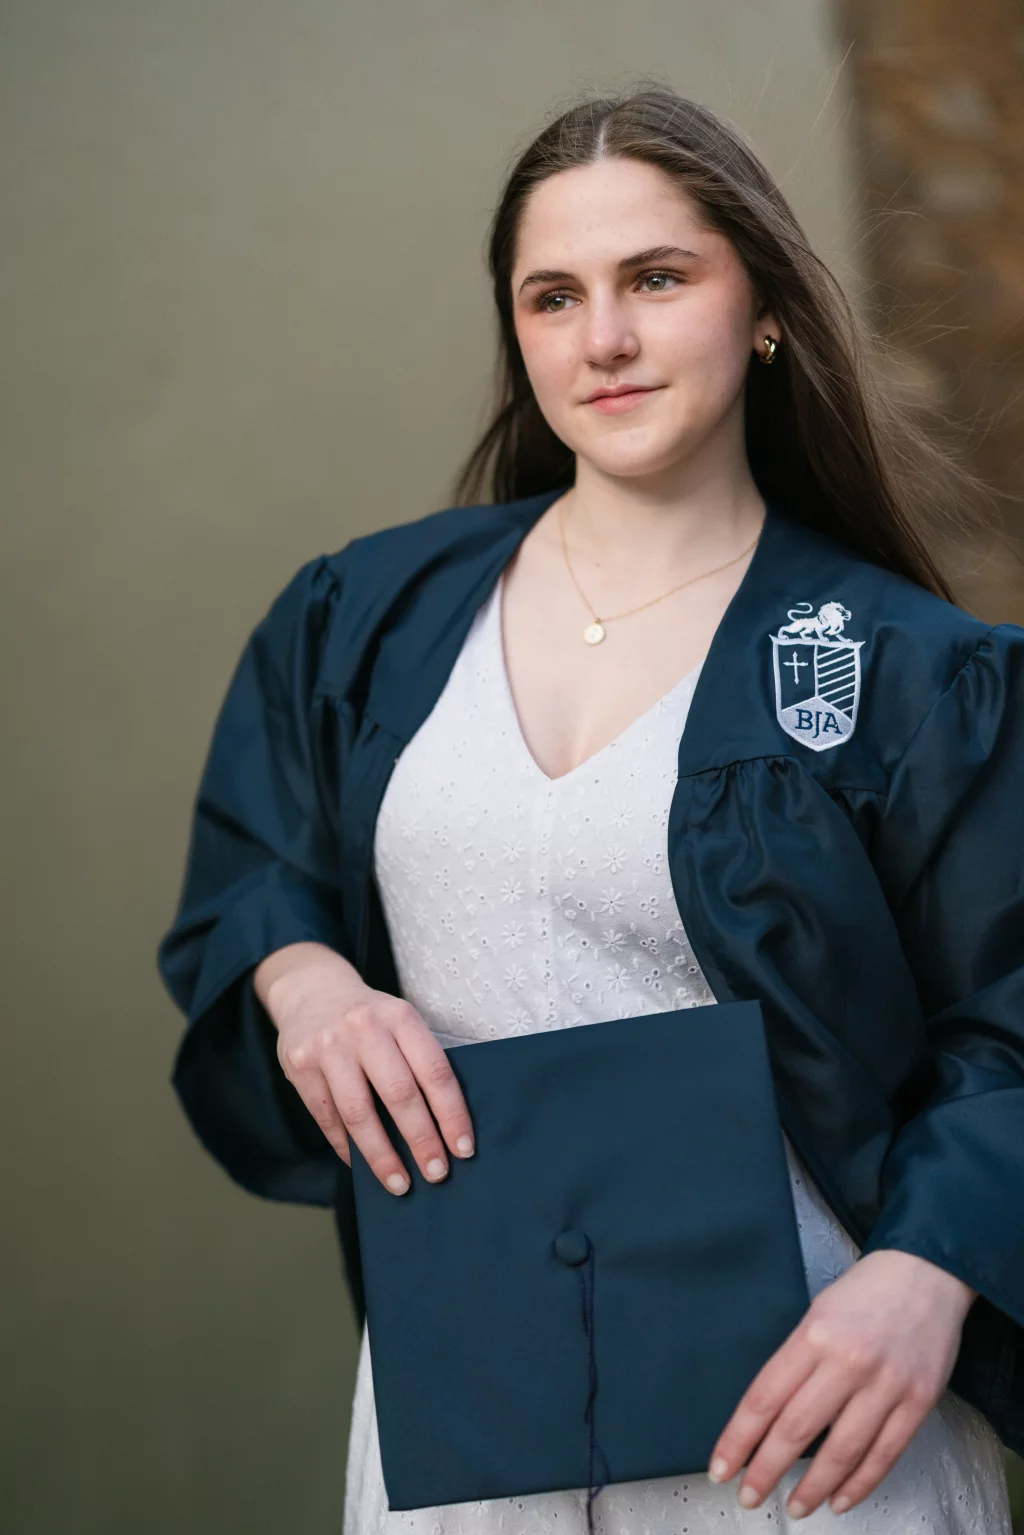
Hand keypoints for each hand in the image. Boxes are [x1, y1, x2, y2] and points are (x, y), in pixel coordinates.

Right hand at [258, 944, 475, 1194]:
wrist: (312, 991)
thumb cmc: (369, 1020)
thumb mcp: (398, 1022)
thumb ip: (417, 1061)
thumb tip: (444, 1127)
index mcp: (400, 1016)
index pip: (434, 1071)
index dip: (452, 1114)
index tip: (463, 1149)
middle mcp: (365, 1027)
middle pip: (399, 1094)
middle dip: (421, 1140)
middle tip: (436, 1173)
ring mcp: (329, 1046)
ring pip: (359, 1113)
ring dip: (382, 1156)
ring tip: (399, 1183)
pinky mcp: (299, 1065)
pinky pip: (327, 1117)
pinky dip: (347, 1146)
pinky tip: (361, 1164)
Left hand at [706, 1249, 977, 1518]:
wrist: (927, 1273)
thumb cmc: (864, 1293)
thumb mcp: (817, 1312)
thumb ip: (796, 1360)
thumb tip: (769, 1414)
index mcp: (814, 1335)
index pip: (765, 1397)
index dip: (739, 1439)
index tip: (722, 1467)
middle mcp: (848, 1361)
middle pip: (796, 1430)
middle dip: (766, 1470)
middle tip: (748, 1496)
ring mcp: (886, 1384)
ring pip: (841, 1452)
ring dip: (813, 1488)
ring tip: (793, 1507)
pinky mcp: (918, 1402)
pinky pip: (885, 1455)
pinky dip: (860, 1484)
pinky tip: (839, 1500)